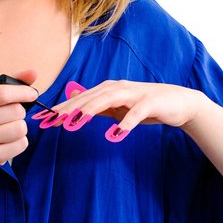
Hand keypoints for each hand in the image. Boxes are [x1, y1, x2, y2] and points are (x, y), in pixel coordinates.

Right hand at [0, 70, 38, 168]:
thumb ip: (12, 83)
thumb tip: (33, 72)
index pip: (2, 93)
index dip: (22, 92)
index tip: (32, 94)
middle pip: (16, 111)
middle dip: (21, 112)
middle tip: (12, 116)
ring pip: (21, 128)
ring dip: (21, 127)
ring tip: (9, 129)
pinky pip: (22, 144)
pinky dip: (20, 142)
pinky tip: (8, 142)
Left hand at [52, 80, 208, 136]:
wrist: (180, 103)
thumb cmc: (146, 106)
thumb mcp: (118, 108)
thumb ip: (97, 107)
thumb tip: (73, 106)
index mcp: (108, 89)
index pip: (80, 98)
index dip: (62, 107)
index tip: (43, 118)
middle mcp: (118, 88)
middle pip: (89, 97)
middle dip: (69, 108)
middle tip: (51, 120)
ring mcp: (134, 94)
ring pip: (108, 100)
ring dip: (90, 110)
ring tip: (75, 122)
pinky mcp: (150, 103)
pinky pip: (136, 114)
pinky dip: (125, 123)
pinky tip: (115, 134)